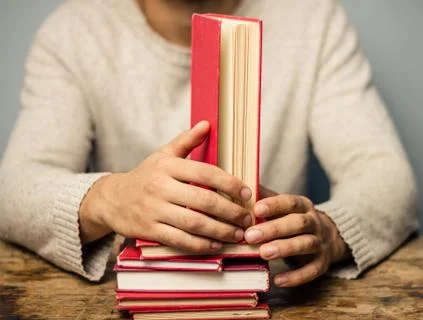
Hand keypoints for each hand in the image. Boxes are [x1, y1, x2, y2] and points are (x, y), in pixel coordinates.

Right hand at [79, 121, 252, 251]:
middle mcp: (160, 187)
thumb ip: (186, 141)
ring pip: (195, 223)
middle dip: (231, 212)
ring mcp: (154, 210)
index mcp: (167, 166)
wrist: (112, 199)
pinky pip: (180, 240)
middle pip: (204, 201)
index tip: (247, 193)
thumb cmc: (145, 176)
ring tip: (237, 234)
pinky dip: (201, 245)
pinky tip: (216, 245)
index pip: (206, 172)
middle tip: (247, 218)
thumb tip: (206, 124)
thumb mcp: (162, 155)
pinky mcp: (149, 230)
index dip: (230, 183)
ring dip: (220, 231)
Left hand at [244, 186, 349, 286]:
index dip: (274, 205)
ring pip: (305, 244)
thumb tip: (243, 185)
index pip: (290, 202)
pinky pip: (311, 271)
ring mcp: (320, 243)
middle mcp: (315, 222)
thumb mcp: (285, 207)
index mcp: (304, 206)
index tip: (256, 209)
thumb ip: (266, 198)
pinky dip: (295, 277)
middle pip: (297, 223)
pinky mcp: (322, 263)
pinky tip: (278, 280)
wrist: (329, 237)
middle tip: (250, 235)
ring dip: (284, 248)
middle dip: (274, 229)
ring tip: (263, 253)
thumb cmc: (295, 220)